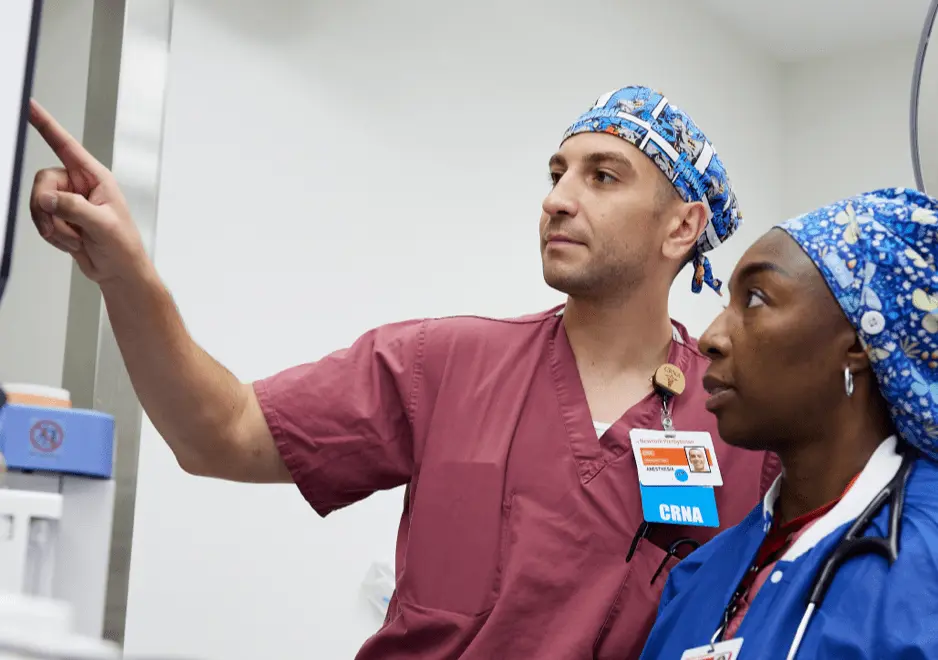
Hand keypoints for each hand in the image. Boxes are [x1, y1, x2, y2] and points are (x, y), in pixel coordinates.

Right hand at [28, 99, 148, 285]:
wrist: (118, 272)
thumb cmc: (123, 246)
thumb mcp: (102, 225)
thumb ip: (75, 208)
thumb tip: (48, 198)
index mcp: (95, 178)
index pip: (66, 145)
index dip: (46, 125)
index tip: (30, 105)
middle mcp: (79, 185)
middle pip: (42, 182)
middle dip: (48, 208)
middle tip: (63, 227)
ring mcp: (69, 202)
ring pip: (38, 204)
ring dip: (52, 226)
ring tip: (75, 238)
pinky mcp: (61, 218)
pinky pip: (40, 220)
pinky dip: (53, 235)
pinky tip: (73, 242)